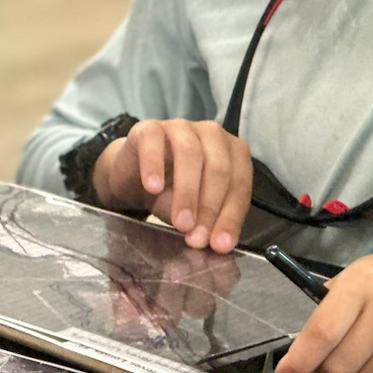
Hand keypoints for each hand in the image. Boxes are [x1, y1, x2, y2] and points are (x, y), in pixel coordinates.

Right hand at [93, 119, 251, 253]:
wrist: (133, 177)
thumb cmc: (170, 192)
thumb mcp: (193, 211)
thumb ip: (207, 222)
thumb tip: (217, 243)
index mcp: (233, 153)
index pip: (239, 184)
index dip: (230, 216)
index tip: (220, 245)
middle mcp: (212, 134)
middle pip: (218, 168)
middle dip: (209, 208)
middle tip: (197, 238)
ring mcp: (181, 127)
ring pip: (190, 154)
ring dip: (187, 192)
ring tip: (180, 222)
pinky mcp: (149, 128)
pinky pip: (154, 143)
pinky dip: (154, 166)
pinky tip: (153, 188)